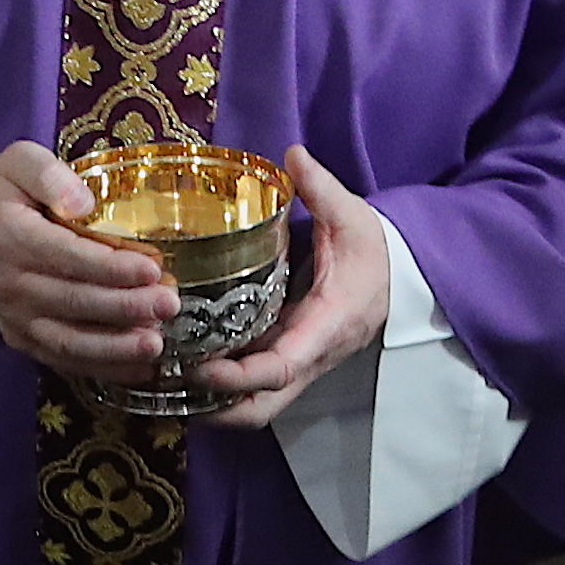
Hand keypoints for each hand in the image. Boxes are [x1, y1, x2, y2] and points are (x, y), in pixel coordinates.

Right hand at [0, 142, 175, 381]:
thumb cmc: (0, 192)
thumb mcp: (19, 162)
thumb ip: (50, 175)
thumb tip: (85, 203)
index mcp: (13, 237)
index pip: (67, 256)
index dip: (111, 267)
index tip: (151, 269)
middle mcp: (12, 284)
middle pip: (75, 302)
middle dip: (126, 308)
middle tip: (168, 305)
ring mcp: (15, 317)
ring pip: (69, 341)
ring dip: (115, 347)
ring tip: (156, 345)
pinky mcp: (22, 338)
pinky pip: (63, 360)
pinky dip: (102, 368)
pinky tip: (138, 367)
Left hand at [191, 147, 392, 428]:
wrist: (399, 278)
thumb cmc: (375, 251)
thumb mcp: (353, 215)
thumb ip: (322, 189)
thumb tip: (293, 155)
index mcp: (326, 326)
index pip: (282, 368)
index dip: (239, 378)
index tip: (201, 368)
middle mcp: (310, 357)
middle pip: (261, 408)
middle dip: (216, 409)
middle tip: (170, 378)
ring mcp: (298, 364)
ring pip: (255, 406)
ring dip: (212, 404)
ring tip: (166, 377)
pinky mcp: (287, 360)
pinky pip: (253, 389)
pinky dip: (219, 389)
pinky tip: (184, 365)